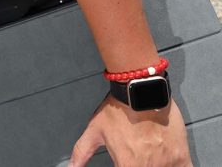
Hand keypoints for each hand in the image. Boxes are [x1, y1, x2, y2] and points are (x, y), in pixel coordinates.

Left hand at [69, 96, 190, 166]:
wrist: (140, 92)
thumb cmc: (118, 109)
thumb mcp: (94, 131)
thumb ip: (81, 152)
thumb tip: (70, 166)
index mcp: (127, 166)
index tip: (125, 163)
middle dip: (138, 165)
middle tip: (136, 156)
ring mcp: (167, 163)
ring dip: (156, 166)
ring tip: (149, 157)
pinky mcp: (182, 156)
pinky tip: (167, 163)